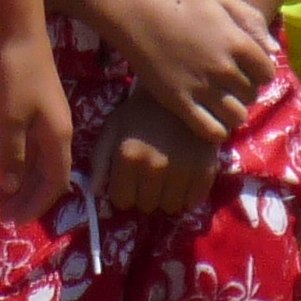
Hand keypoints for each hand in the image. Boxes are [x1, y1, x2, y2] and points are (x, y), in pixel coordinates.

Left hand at [0, 30, 76, 222]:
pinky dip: (17, 164)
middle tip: (1, 216)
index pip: (55, 184)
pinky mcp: (35, 111)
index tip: (15, 221)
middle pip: (47, 177)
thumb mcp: (11, 120)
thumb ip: (14, 156)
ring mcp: (47, 122)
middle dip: (26, 199)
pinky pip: (30, 148)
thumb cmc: (16, 75)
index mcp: (58, 137)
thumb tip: (14, 189)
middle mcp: (58, 133)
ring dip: (20, 184)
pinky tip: (1, 171)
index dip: (37, 205)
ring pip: (38, 164)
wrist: (20, 32)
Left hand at [100, 91, 218, 216]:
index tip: (131, 178)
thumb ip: (99, 160)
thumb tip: (94, 191)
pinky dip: (188, 196)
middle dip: (146, 194)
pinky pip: (193, 202)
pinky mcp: (206, 169)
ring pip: (170, 208)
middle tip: (151, 175)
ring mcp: (182, 169)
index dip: (125, 191)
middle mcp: (154, 166)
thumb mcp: (113, 128)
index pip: (122, 201)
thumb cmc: (140, 112)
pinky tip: (185, 178)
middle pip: (147, 207)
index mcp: (128, 156)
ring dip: (167, 197)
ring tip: (168, 176)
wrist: (181, 92)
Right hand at [111, 0, 278, 149]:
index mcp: (238, 43)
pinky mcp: (181, 103)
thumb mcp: (222, 0)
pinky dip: (217, 130)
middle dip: (244, 91)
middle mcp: (224, 69)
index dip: (259, 72)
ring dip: (233, 112)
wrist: (140, 17)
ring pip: (236, 117)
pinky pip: (212, 131)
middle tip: (228, 83)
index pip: (268, 73)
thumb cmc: (183, 5)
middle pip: (252, 96)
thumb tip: (275, 52)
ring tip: (222, 102)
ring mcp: (202, 88)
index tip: (246, 69)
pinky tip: (211, 119)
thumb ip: (253, 21)